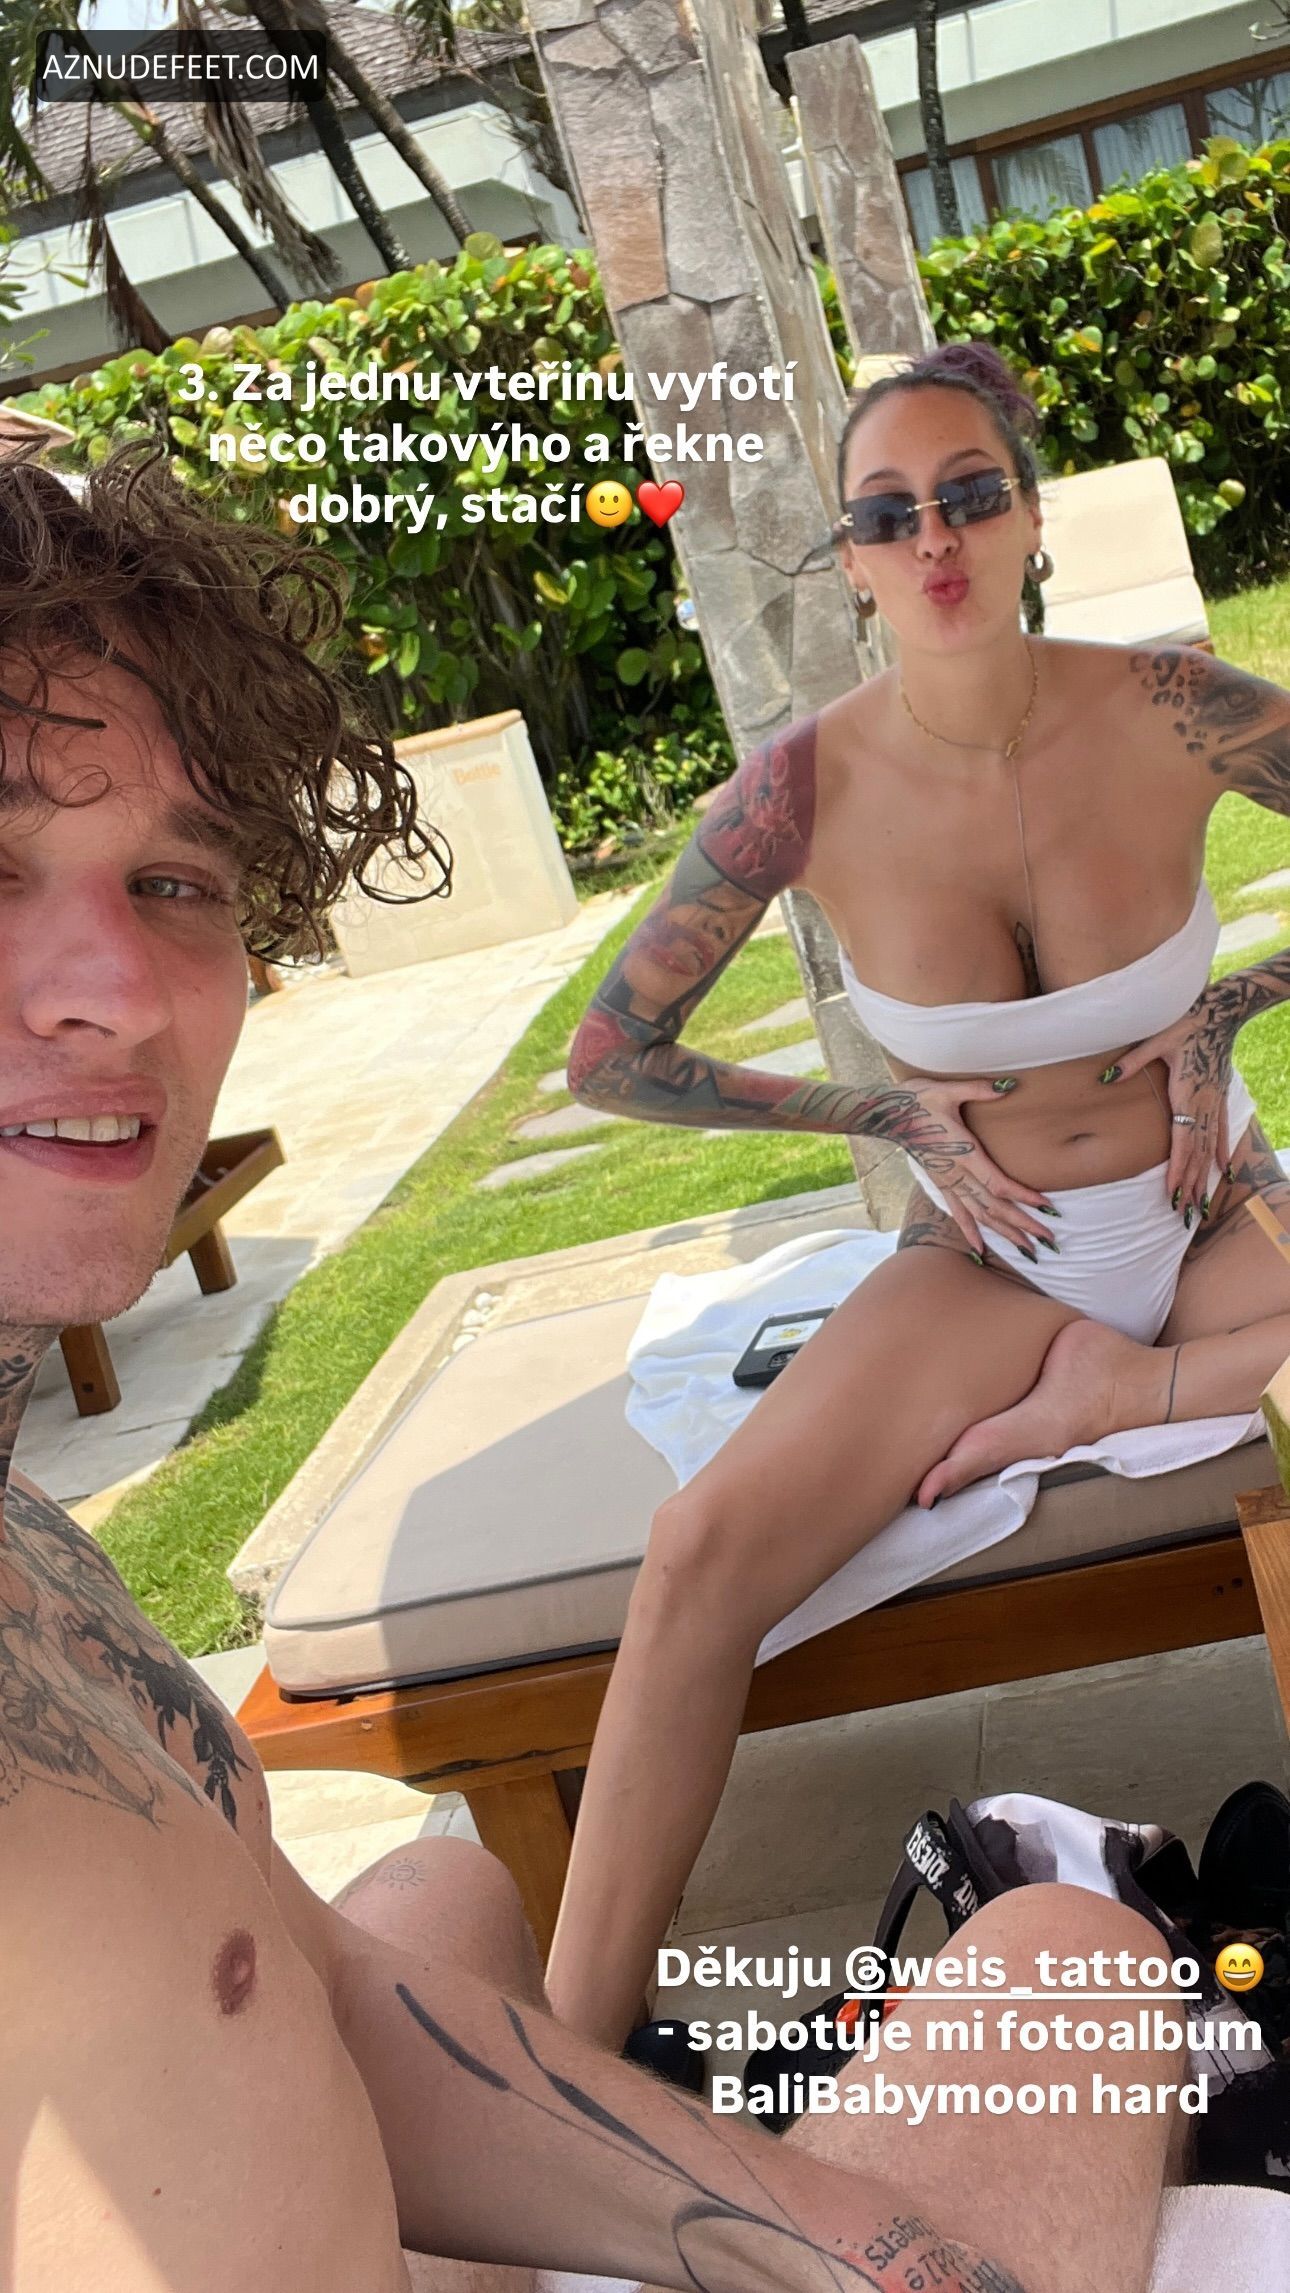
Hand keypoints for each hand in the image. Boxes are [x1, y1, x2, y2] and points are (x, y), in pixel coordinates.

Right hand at [867, 1076, 1059, 1258]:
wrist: (888, 1114)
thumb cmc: (918, 1099)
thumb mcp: (947, 1090)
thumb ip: (978, 1089)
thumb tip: (1007, 1086)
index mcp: (963, 1152)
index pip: (998, 1183)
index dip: (1023, 1197)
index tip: (1047, 1207)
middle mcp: (956, 1173)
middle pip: (994, 1207)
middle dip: (1023, 1225)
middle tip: (1049, 1241)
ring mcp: (947, 1181)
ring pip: (980, 1215)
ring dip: (1004, 1233)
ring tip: (1029, 1249)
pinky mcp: (940, 1183)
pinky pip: (957, 1213)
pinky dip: (970, 1232)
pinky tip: (980, 1249)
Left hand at [1101, 992, 1234, 1220]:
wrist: (1222, 1010)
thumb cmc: (1186, 1021)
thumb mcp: (1158, 1038)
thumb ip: (1133, 1061)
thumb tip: (1105, 1079)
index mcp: (1187, 1093)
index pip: (1183, 1141)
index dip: (1179, 1169)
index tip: (1174, 1193)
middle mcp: (1204, 1104)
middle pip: (1197, 1153)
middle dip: (1192, 1185)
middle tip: (1185, 1214)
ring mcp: (1215, 1102)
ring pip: (1210, 1147)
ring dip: (1205, 1177)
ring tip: (1202, 1204)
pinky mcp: (1220, 1096)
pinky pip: (1222, 1130)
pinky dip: (1222, 1152)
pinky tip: (1222, 1172)